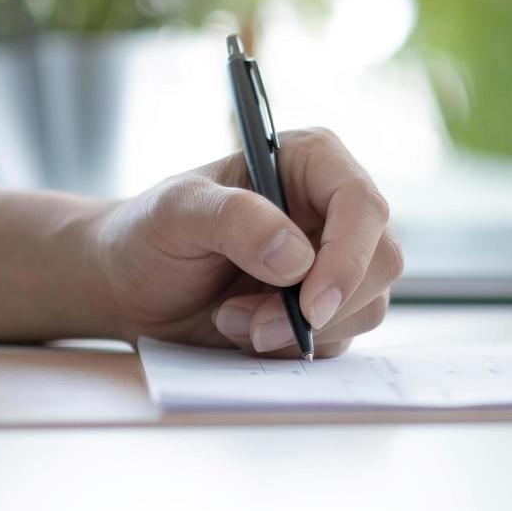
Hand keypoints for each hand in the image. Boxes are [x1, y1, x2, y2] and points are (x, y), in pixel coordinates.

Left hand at [89, 128, 401, 357]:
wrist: (129, 288)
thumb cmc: (149, 233)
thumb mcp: (176, 212)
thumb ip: (234, 220)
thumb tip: (296, 257)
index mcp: (310, 162)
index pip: (362, 204)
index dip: (349, 256)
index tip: (311, 306)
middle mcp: (334, 209)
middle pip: (382, 261)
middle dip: (323, 306)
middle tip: (255, 326)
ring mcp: (336, 260)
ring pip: (368, 306)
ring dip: (299, 331)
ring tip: (231, 319)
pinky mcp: (326, 307)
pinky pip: (340, 339)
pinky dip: (292, 348)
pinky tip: (243, 331)